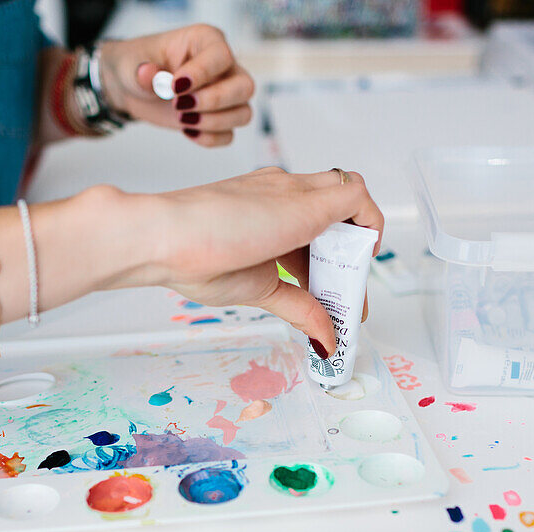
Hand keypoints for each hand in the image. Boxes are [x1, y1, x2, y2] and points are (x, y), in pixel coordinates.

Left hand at [96, 25, 253, 146]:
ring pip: (243, 114)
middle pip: (245, 87)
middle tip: (179, 105)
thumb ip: (142, 71)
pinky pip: (229, 135)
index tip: (175, 87)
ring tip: (181, 118)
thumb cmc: (137, 66)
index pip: (220, 56)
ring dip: (212, 122)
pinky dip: (209, 138)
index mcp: (206, 40)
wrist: (133, 87)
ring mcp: (226, 94)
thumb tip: (147, 74)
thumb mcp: (132, 64)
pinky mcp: (219, 118)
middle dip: (214, 101)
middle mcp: (224, 66)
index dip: (201, 74)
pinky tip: (186, 131)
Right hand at [98, 168, 382, 354]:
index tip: (333, 298)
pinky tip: (356, 266)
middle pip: (338, 216)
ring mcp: (294, 191)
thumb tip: (325, 339)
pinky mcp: (306, 200)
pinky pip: (357, 197)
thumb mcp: (260, 290)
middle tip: (346, 302)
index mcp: (267, 209)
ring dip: (358, 250)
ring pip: (350, 203)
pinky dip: (370, 228)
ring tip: (348, 295)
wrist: (164, 239)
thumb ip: (297, 308)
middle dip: (349, 261)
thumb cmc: (192, 257)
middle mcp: (283, 192)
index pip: (315, 228)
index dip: (331, 263)